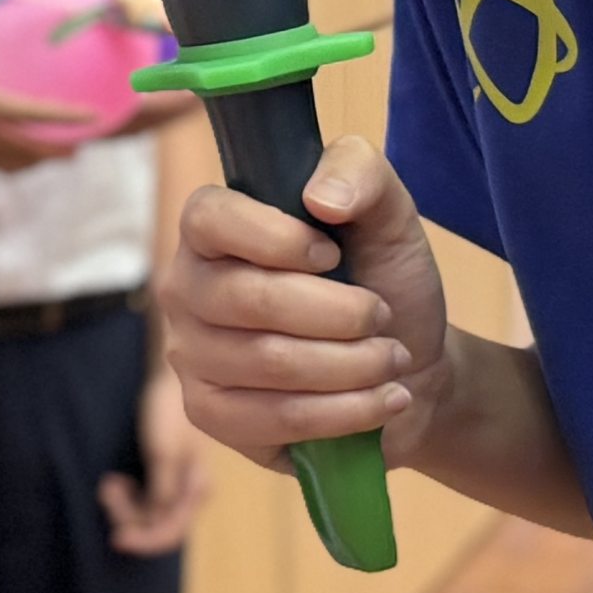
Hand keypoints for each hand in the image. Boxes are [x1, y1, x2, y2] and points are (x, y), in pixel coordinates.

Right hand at [0, 8, 87, 175]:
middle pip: (27, 145)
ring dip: (32, 157)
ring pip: (7, 159)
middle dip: (55, 146)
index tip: (92, 116)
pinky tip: (5, 158)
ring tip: (54, 154)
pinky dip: (2, 161)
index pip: (30, 110)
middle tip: (81, 144)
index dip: (64, 114)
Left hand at [98, 364, 212, 554]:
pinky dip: (127, 497)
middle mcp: (188, 494)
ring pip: (146, 515)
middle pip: (155, 525)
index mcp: (195, 489)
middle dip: (127, 517)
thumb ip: (162, 490)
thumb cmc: (169, 412)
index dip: (144, 542)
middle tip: (107, 488)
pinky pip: (143, 501)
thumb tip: (156, 523)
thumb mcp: (162, 451)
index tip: (116, 539)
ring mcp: (176, 487)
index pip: (170, 531)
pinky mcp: (163, 478)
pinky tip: (115, 482)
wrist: (172, 381)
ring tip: (109, 483)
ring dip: (123, 507)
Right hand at [156, 132, 451, 470]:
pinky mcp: (210, 414)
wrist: (405, 365)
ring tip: (391, 359)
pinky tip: (383, 400)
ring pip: (270, 363)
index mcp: (212, 228)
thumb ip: (360, 173)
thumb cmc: (382, 280)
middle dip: (341, 314)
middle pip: (251, 299)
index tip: (334, 254)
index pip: (210, 219)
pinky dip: (344, 412)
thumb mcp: (388, 214)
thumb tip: (320, 198)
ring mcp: (190, 355)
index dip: (278, 238)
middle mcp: (186, 288)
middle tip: (383, 318)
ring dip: (353, 365)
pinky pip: (273, 419)